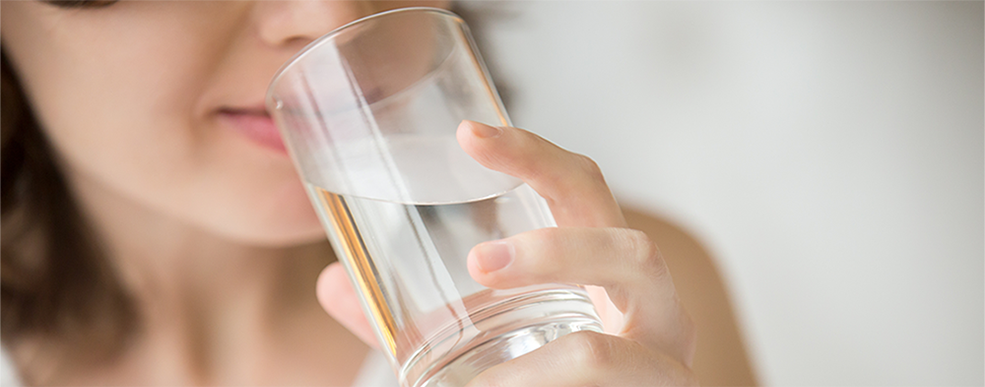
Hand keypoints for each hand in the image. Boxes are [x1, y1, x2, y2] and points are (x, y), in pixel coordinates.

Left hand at [317, 121, 697, 385]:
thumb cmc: (548, 378)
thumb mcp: (478, 341)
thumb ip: (413, 318)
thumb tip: (332, 283)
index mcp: (604, 268)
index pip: (580, 188)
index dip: (534, 154)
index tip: (469, 135)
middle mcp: (650, 303)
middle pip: (631, 243)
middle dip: (556, 248)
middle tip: (479, 264)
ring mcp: (666, 356)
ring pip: (622, 341)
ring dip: (550, 352)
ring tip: (485, 381)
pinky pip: (615, 380)